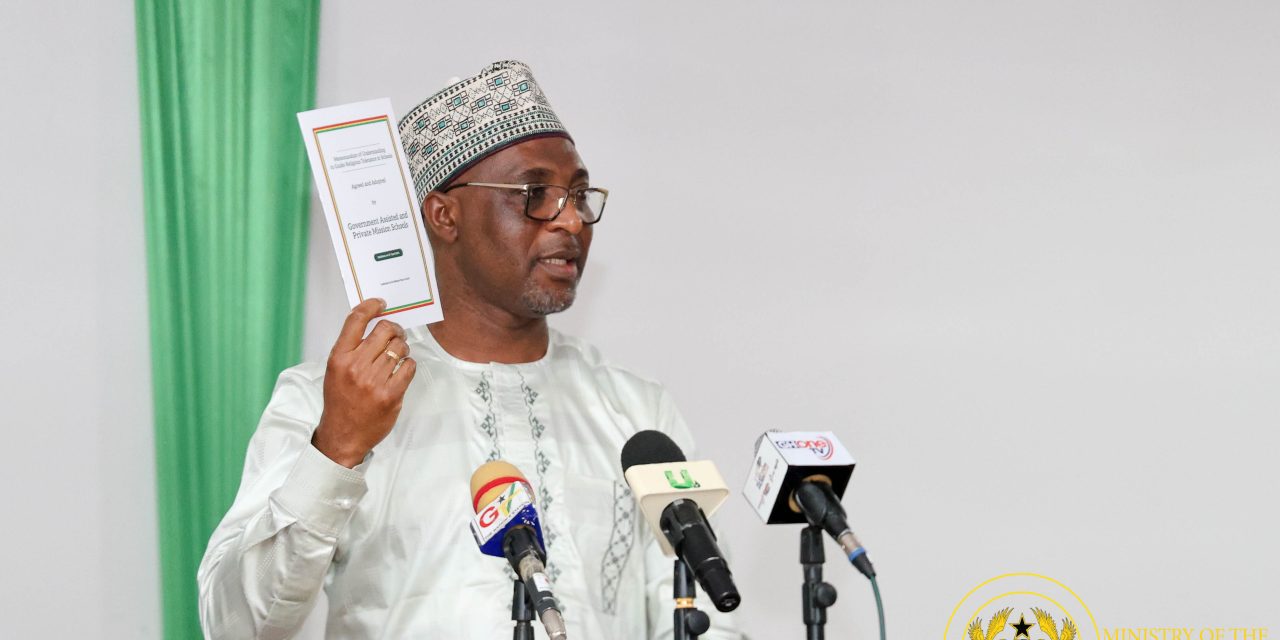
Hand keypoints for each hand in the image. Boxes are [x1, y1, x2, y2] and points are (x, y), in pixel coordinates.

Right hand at [312, 298, 416, 467]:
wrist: (343, 434)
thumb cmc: (340, 400)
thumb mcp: (335, 370)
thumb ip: (352, 348)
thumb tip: (375, 323)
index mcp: (339, 357)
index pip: (356, 320)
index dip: (371, 306)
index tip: (381, 304)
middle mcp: (355, 366)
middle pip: (385, 330)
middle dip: (395, 329)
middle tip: (397, 335)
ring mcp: (374, 381)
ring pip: (400, 348)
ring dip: (402, 349)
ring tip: (397, 357)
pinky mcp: (391, 395)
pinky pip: (408, 367)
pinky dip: (408, 365)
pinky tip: (401, 371)